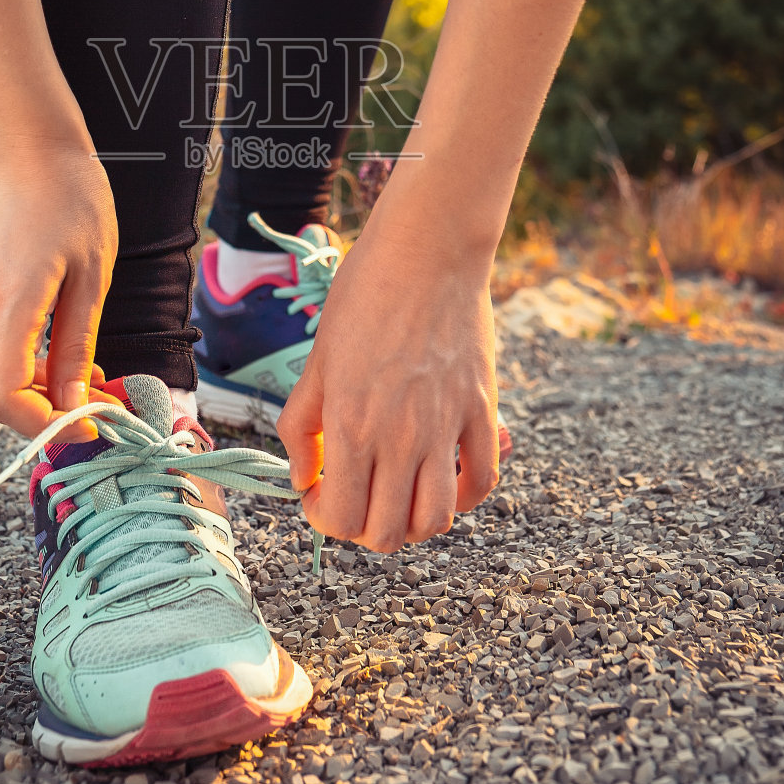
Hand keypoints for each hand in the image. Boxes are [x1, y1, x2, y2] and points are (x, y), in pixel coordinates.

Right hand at [0, 133, 117, 441]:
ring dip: (41, 395)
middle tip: (103, 408)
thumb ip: (77, 344)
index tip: (92, 425)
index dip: (44, 426)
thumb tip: (75, 404)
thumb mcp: (92, 276)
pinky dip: (30, 370)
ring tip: (95, 381)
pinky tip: (70, 357)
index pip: (3, 397)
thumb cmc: (73, 199)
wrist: (33, 149)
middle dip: (48, 416)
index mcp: (9, 305)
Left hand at [277, 203, 499, 553]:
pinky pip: (482, 482)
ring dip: (413, 522)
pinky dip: (463, 495)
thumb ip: (302, 425)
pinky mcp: (482, 412)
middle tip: (355, 496)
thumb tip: (301, 477)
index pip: (340, 519)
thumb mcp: (317, 359)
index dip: (323, 519)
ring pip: (437, 520)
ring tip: (397, 492)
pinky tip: (443, 476)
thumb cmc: (365, 295)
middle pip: (388, 533)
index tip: (319, 493)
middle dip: (364, 529)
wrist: (428, 250)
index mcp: (351, 425)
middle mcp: (401, 436)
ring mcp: (446, 427)